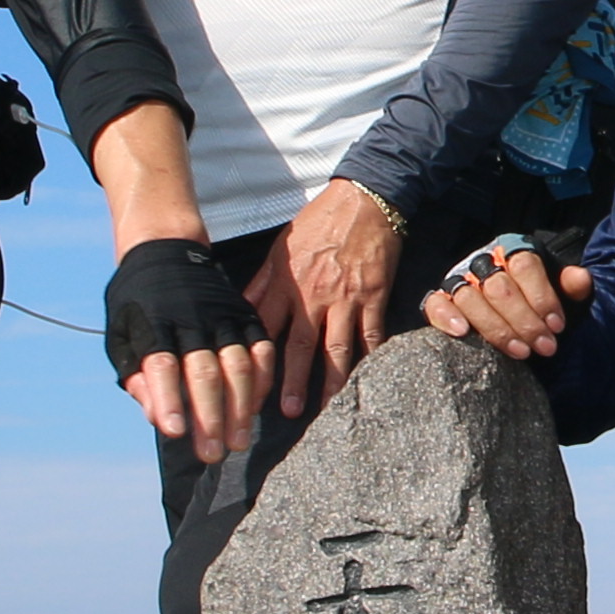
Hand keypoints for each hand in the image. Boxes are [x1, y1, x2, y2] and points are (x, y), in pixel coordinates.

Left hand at [103, 237, 273, 460]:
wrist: (165, 250)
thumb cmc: (137, 303)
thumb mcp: (121, 336)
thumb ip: (137, 378)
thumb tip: (156, 417)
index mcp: (153, 326)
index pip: (161, 367)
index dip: (168, 400)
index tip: (175, 433)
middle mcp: (189, 321)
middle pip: (203, 372)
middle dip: (209, 416)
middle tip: (213, 453)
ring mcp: (220, 316)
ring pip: (236, 364)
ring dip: (240, 406)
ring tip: (238, 440)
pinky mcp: (242, 313)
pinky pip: (260, 347)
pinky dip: (262, 379)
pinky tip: (257, 407)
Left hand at [258, 177, 400, 415]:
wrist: (363, 201)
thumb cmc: (319, 222)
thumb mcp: (280, 248)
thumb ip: (262, 282)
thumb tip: (240, 309)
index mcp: (286, 283)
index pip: (266, 329)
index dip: (257, 359)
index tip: (249, 385)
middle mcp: (313, 295)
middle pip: (299, 346)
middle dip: (292, 381)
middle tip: (287, 412)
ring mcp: (345, 298)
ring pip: (336, 347)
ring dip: (330, 380)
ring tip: (326, 406)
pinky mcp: (373, 296)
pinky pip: (371, 334)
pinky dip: (370, 358)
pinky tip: (368, 378)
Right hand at [422, 246, 589, 361]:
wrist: (521, 325)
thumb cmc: (541, 309)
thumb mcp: (564, 298)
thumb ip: (572, 287)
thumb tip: (580, 278)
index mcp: (515, 253)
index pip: (524, 265)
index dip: (541, 297)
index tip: (557, 326)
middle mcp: (485, 263)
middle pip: (499, 287)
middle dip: (524, 321)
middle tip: (544, 347)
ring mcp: (460, 281)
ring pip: (470, 298)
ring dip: (496, 328)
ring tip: (520, 351)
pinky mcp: (442, 301)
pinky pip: (436, 304)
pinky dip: (446, 316)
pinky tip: (463, 332)